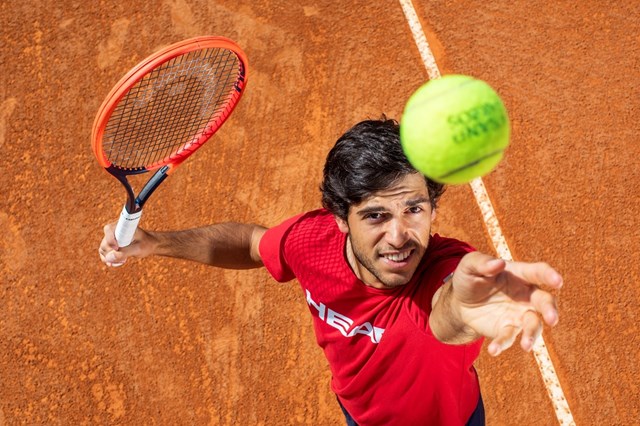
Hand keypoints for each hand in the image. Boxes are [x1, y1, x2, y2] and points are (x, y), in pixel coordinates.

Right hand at [98, 223, 155, 266]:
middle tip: (125, 258)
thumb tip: (108, 258)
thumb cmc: (146, 244)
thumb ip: (124, 252)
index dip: (110, 240)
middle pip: (104, 243)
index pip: (109, 229)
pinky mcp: (110, 245)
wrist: (149, 244)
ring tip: (124, 260)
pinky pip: (104, 254)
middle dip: (113, 254)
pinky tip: (119, 262)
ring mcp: (110, 238)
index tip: (117, 248)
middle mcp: (114, 230)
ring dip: (111, 258)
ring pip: (102, 250)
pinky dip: (109, 260)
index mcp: (122, 225)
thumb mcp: (138, 249)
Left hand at [439, 251, 562, 355]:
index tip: (557, 281)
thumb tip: (499, 263)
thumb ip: (482, 263)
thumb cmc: (470, 278)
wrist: (460, 302)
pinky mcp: (508, 329)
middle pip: (544, 301)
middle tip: (552, 319)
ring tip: (526, 345)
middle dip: (550, 309)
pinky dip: (502, 344)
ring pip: (534, 325)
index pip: (538, 272)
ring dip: (532, 334)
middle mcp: (526, 295)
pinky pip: (509, 337)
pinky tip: (493, 350)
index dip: (549, 275)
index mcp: (519, 274)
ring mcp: (520, 314)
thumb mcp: (470, 266)